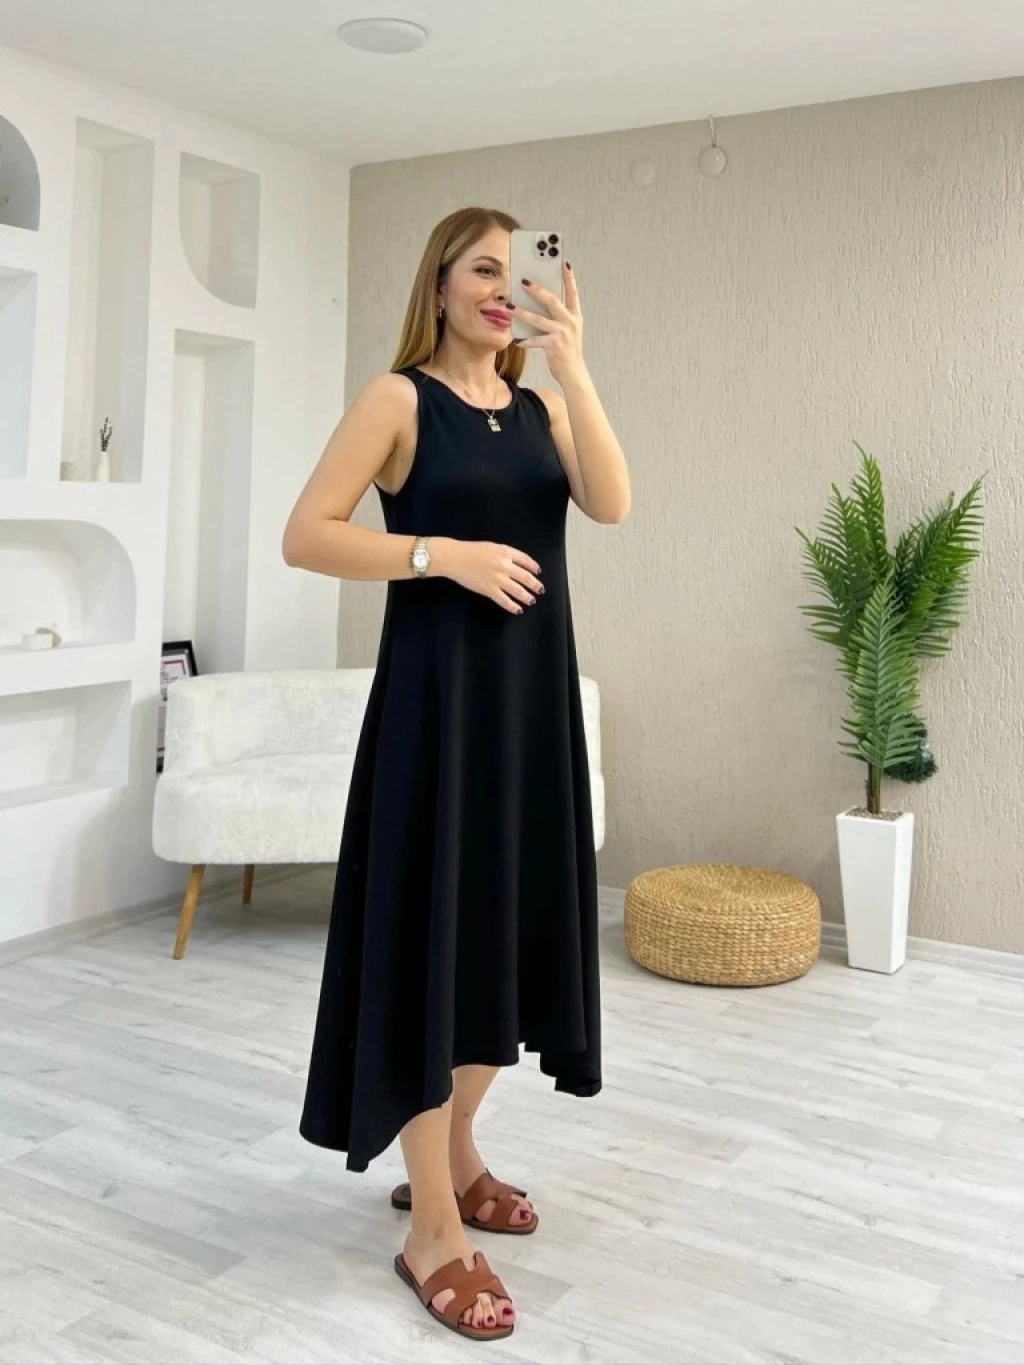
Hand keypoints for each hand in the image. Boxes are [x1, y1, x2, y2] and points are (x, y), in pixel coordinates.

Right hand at [443, 540, 543, 614]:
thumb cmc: (471, 550)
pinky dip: (512, 606)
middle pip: (526, 577)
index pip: (526, 561)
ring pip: (518, 591)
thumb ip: (505, 554)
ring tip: (531, 601)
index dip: (534, 567)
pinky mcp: (489, 590)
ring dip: (527, 597)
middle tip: (540, 590)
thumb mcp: (492, 547)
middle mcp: (504, 565)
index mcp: (506, 552)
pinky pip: (504, 600)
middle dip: (535, 585)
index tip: (538, 572)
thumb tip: (518, 565)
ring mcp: (497, 579)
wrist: (455, 558)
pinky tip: (517, 610)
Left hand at [512, 263, 584, 385]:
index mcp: (575, 316)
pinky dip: (524, 340)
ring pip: (538, 319)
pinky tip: (516, 339)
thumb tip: (539, 304)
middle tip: (524, 281)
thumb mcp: (567, 331)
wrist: (574, 373)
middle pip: (552, 300)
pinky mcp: (554, 345)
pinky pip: (535, 340)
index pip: (573, 293)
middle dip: (537, 290)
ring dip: (522, 313)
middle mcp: (570, 322)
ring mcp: (562, 333)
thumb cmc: (567, 351)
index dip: (569, 278)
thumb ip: (557, 317)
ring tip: (510, 307)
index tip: (564, 263)